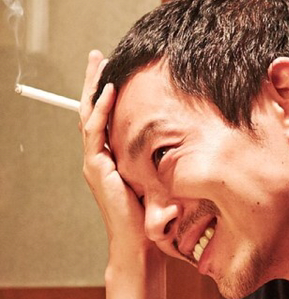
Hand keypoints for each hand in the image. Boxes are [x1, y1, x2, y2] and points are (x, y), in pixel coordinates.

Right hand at [80, 50, 149, 253]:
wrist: (141, 242)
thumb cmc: (153, 214)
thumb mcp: (159, 176)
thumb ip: (163, 157)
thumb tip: (188, 136)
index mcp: (111, 158)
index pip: (104, 118)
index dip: (106, 94)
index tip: (113, 70)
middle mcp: (100, 157)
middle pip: (92, 110)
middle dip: (94, 81)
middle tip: (98, 56)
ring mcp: (96, 162)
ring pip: (89, 116)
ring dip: (94, 88)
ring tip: (99, 64)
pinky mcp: (98, 168)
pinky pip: (95, 131)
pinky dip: (101, 110)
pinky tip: (108, 91)